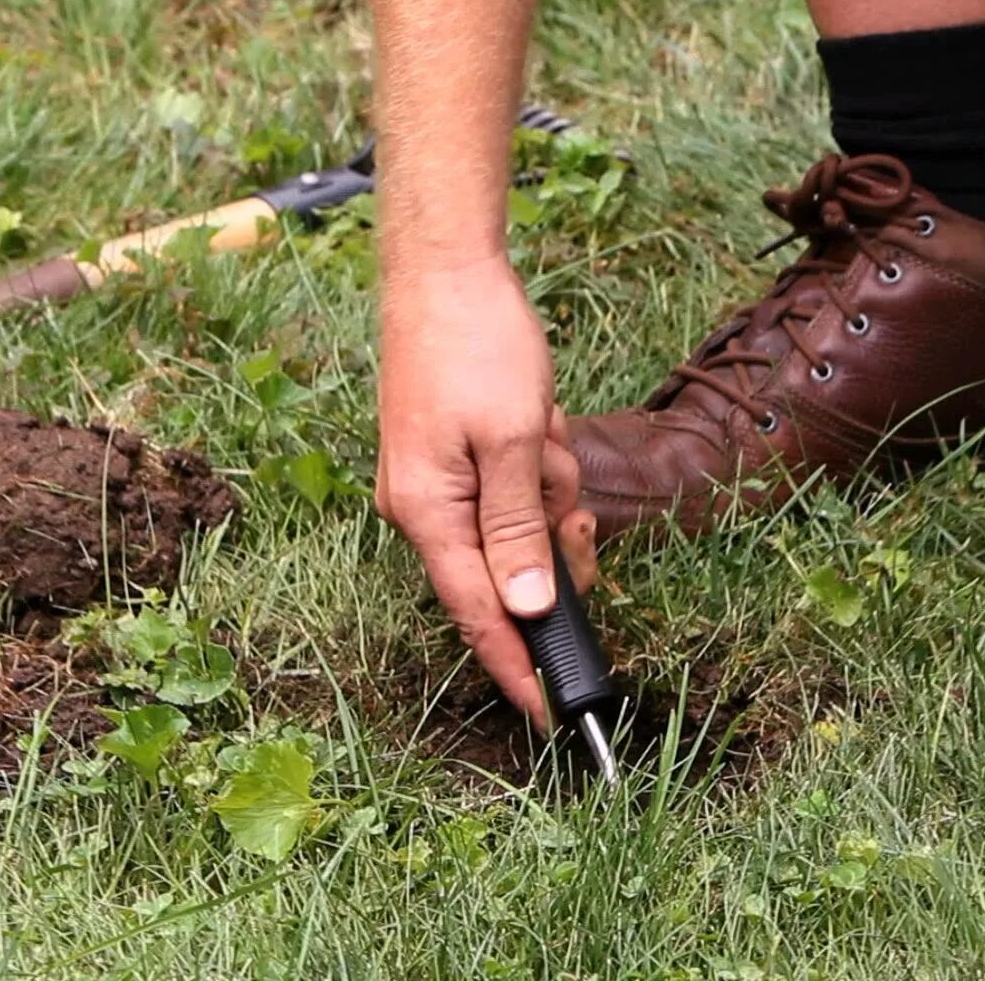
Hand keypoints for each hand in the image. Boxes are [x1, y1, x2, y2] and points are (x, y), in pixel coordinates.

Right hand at [374, 259, 588, 728]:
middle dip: (552, 530)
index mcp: (428, 514)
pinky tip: (534, 415)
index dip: (518, 668)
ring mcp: (439, 484)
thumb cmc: (475, 345)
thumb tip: (526, 610)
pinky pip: (515, 486)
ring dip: (548, 481)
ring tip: (538, 423)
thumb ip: (518, 531)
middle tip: (559, 481)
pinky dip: (538, 459)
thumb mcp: (514, 441)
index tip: (553, 715)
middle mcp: (425, 510)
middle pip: (512, 568)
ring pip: (523, 523)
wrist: (446, 269)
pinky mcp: (457, 459)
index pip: (479, 616)